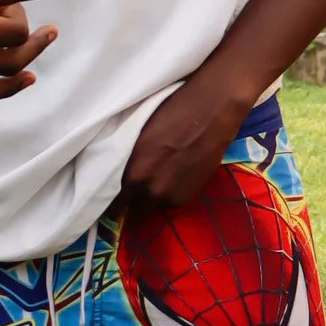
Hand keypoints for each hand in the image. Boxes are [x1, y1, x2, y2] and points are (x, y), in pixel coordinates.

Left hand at [121, 72, 247, 218]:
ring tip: (160, 177)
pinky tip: (176, 174)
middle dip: (134, 203)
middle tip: (136, 190)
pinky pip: (172, 201)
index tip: (112, 203)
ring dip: (154, 197)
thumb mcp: (140, 137)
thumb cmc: (172, 114)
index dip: (113, 205)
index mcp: (134, 174)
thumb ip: (131, 162)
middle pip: (135, 211)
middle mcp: (151, 191)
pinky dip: (171, 192)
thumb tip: (124, 176)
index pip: (116, 205)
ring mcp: (172, 196)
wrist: (212, 114)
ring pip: (155, 205)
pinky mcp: (189, 195)